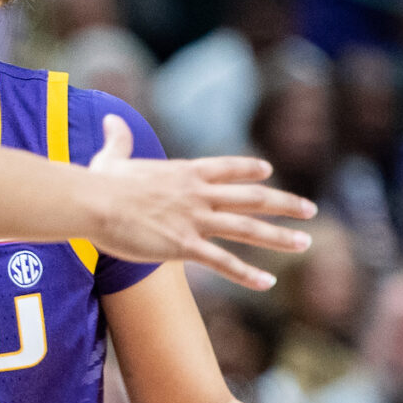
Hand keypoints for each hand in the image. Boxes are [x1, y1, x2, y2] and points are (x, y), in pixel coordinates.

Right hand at [86, 117, 314, 291]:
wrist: (93, 203)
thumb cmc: (98, 182)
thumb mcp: (112, 157)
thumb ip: (118, 139)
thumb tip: (110, 118)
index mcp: (185, 172)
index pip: (227, 168)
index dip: (249, 170)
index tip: (269, 172)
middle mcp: (198, 194)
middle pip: (251, 197)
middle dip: (284, 204)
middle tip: (310, 210)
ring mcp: (194, 220)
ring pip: (247, 228)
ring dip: (279, 237)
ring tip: (304, 243)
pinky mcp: (184, 246)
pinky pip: (223, 262)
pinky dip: (247, 274)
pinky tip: (267, 283)